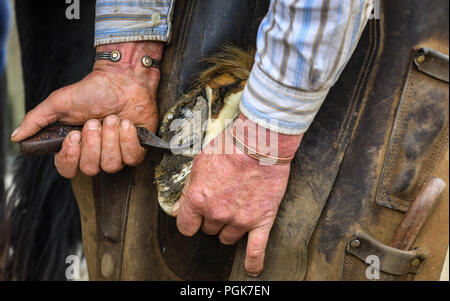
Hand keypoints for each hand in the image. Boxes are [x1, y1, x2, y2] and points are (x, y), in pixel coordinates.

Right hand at [11, 41, 162, 177]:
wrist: (122, 78)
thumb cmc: (92, 90)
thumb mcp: (59, 102)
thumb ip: (37, 120)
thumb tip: (17, 136)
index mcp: (76, 147)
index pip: (68, 170)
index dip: (71, 157)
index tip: (74, 135)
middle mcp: (96, 154)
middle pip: (91, 169)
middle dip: (93, 143)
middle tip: (94, 121)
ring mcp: (118, 153)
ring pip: (112, 165)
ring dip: (111, 138)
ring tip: (111, 118)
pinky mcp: (137, 149)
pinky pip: (132, 157)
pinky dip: (128, 139)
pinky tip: (127, 123)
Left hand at [172, 114, 302, 276]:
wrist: (260, 141)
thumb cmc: (230, 146)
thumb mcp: (199, 163)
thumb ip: (188, 189)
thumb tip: (180, 209)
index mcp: (198, 199)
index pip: (186, 227)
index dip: (190, 221)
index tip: (194, 218)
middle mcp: (216, 213)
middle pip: (208, 230)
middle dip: (212, 219)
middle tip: (222, 201)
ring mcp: (239, 219)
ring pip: (227, 238)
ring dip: (229, 228)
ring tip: (236, 210)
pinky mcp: (261, 220)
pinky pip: (256, 249)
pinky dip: (254, 262)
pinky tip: (253, 269)